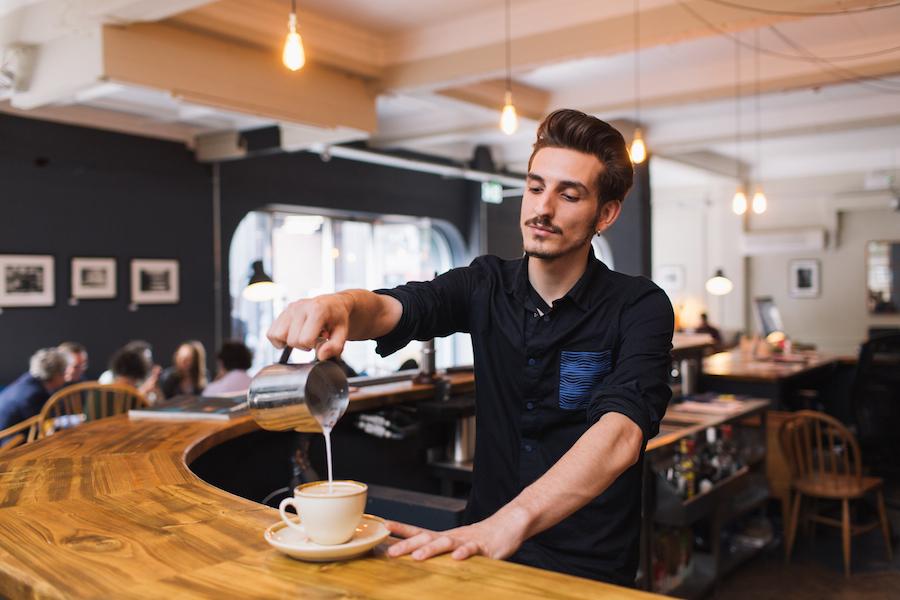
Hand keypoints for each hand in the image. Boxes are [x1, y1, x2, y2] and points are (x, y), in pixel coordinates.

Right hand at [267, 294, 351, 359]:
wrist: (335, 304)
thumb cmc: (338, 319)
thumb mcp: (343, 333)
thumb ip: (334, 347)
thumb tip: (321, 356)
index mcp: (317, 310)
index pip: (305, 339)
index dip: (313, 346)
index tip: (322, 340)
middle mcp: (301, 306)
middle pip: (291, 340)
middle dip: (303, 345)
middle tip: (315, 338)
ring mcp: (290, 308)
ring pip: (277, 335)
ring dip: (289, 342)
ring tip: (304, 336)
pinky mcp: (284, 311)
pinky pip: (271, 332)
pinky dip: (280, 339)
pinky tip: (294, 336)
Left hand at [385, 510, 527, 561]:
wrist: (507, 526)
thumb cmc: (480, 539)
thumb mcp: (456, 543)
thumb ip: (439, 550)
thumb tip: (417, 557)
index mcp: (444, 536)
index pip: (418, 531)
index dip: (401, 529)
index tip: (383, 526)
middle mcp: (451, 537)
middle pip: (426, 538)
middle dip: (407, 545)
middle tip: (391, 552)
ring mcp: (466, 541)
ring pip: (445, 543)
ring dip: (430, 549)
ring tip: (417, 556)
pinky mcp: (483, 547)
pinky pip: (472, 550)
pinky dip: (463, 553)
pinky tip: (456, 558)